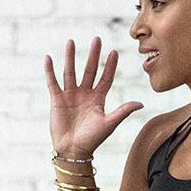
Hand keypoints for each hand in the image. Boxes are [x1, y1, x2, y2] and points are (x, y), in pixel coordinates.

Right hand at [44, 37, 144, 159]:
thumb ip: (123, 111)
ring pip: (70, 72)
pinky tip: (48, 58)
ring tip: (71, 41)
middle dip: (93, 55)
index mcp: (98, 99)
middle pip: (90, 70)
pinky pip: (52, 82)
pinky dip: (50, 71)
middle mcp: (84, 94)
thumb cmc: (92, 140)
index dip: (110, 66)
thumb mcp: (109, 124)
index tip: (114, 52)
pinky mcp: (57, 100)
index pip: (106, 78)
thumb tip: (141, 103)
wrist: (72, 151)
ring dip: (71, 57)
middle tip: (97, 39)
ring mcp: (70, 95)